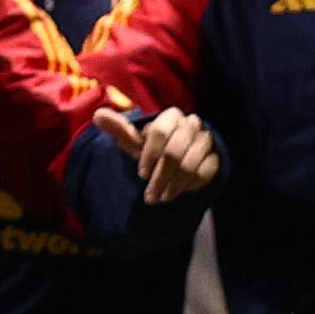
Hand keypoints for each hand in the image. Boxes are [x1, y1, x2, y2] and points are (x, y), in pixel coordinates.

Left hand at [98, 104, 219, 201]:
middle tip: (149, 196)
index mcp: (171, 116)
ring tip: (159, 198)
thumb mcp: (134, 142)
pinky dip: (188, 186)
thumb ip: (119, 130)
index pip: (160, 132)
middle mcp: (191, 125)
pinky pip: (204, 173)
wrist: (177, 160)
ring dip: (172, 186)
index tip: (141, 174)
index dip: (149, 155)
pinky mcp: (216, 157)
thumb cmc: (152, 149)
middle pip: (175, 152)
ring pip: (189, 165)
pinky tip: (176, 193)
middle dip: (160, 178)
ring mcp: (206, 141)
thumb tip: (98, 114)